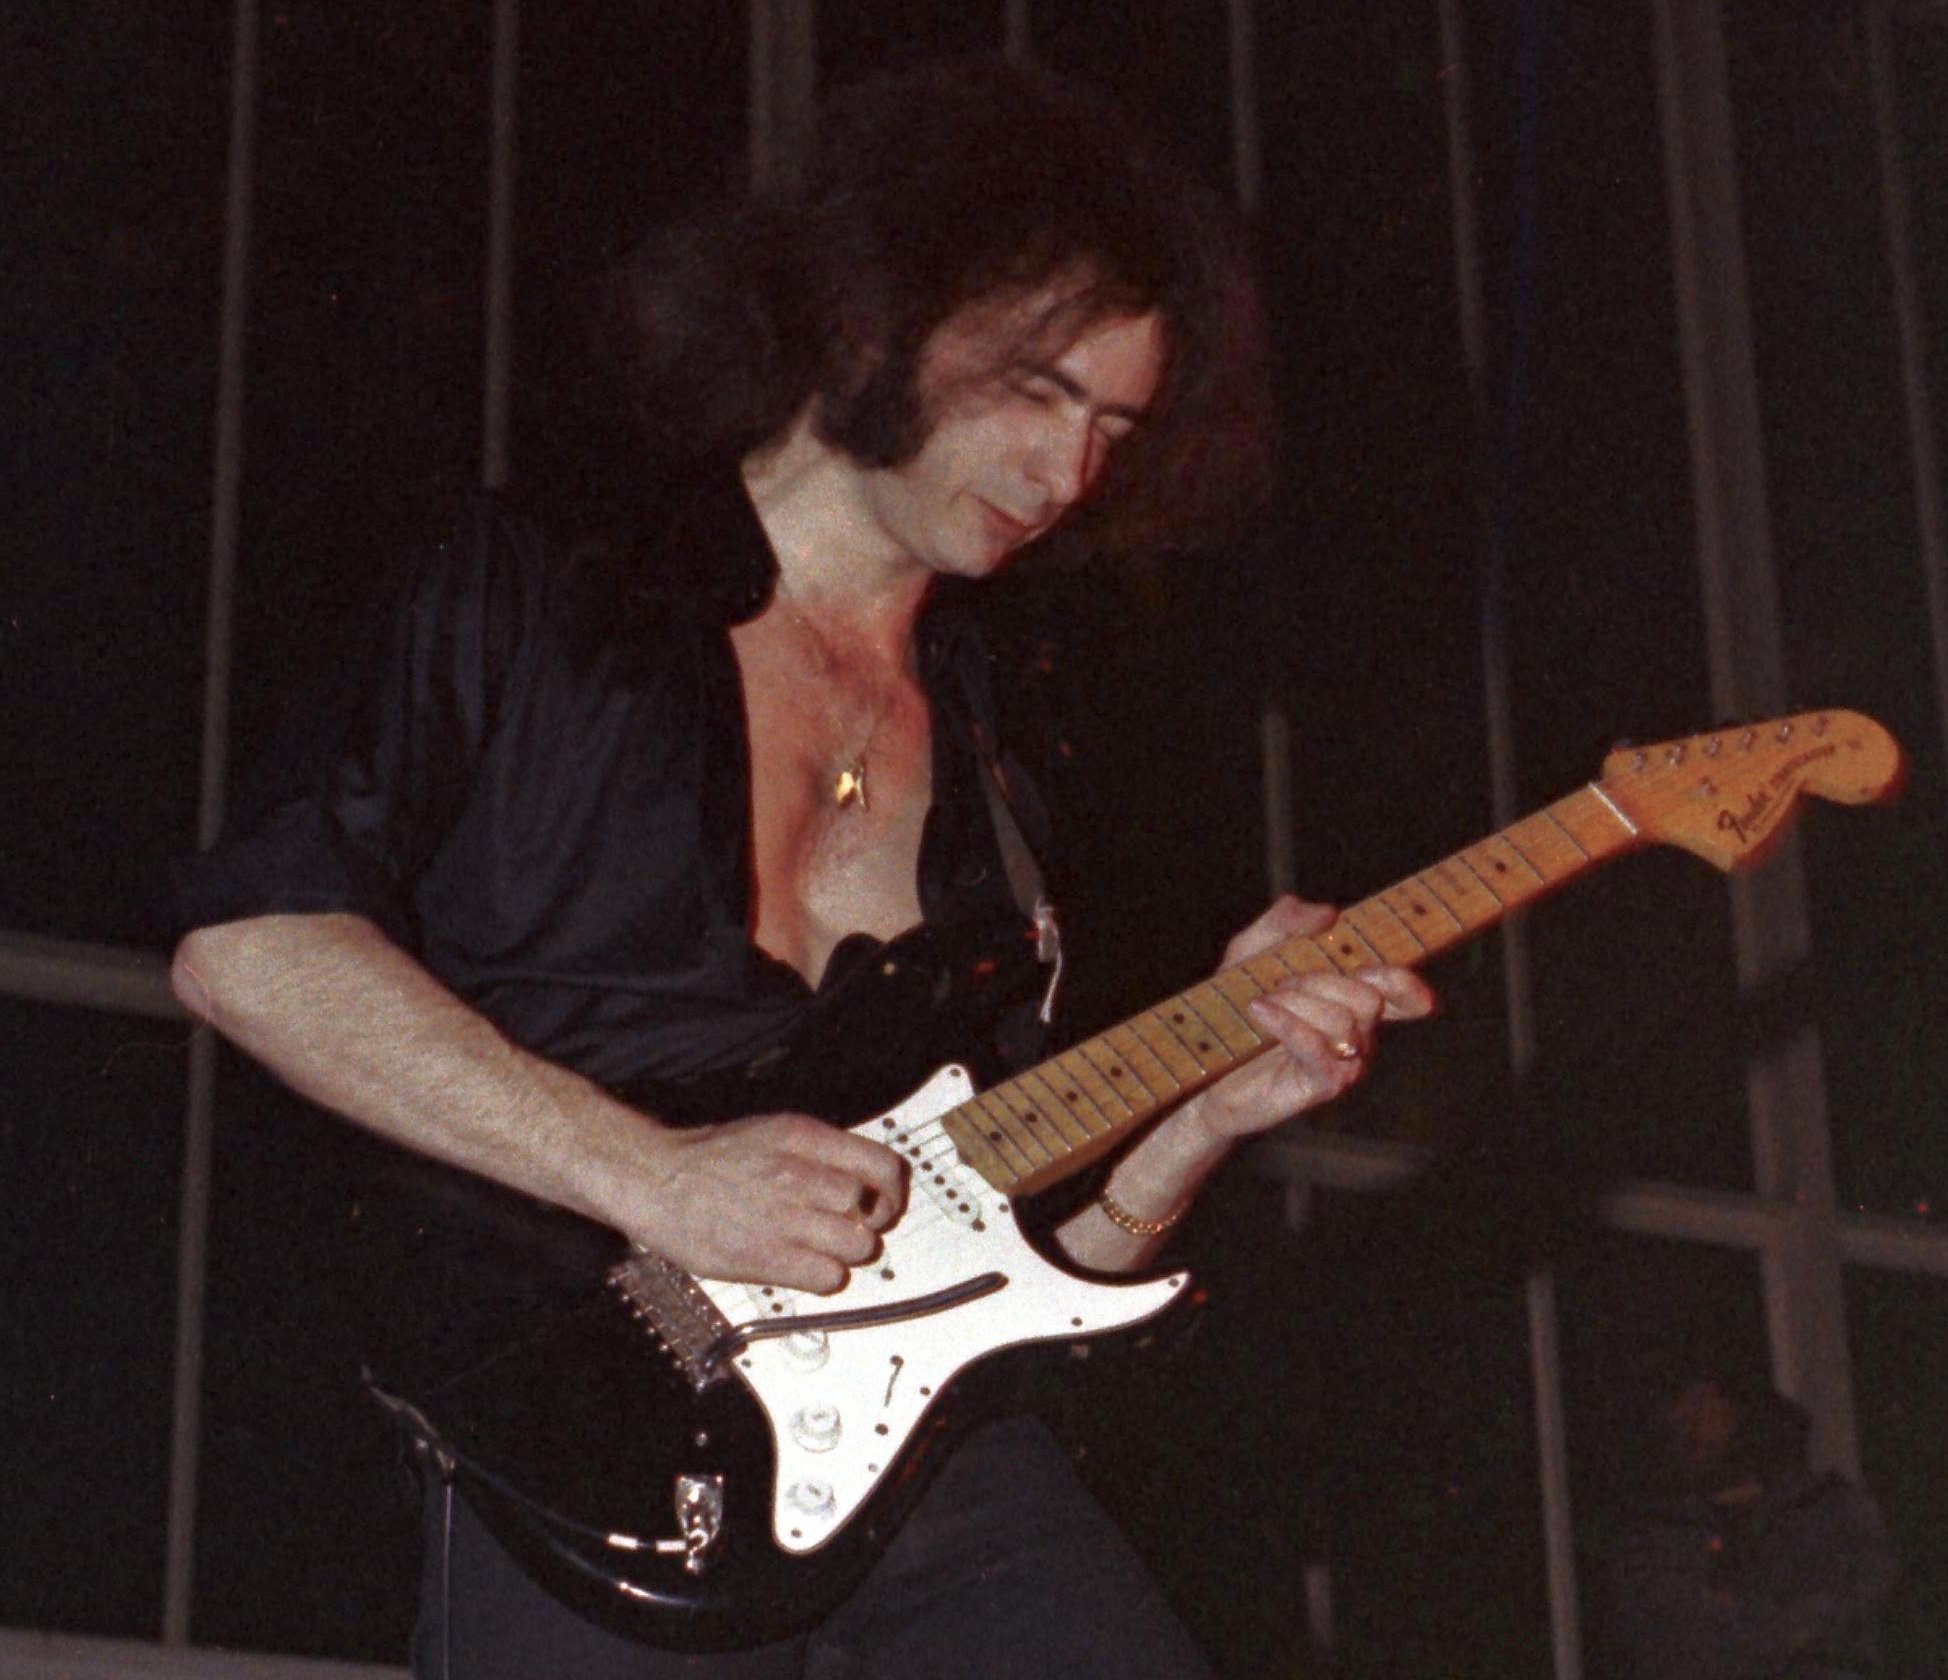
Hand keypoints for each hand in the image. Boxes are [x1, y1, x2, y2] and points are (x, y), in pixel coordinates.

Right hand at [620, 1113, 908, 1293]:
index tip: (884, 1203)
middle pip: (872, 1211)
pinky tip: (805, 1267)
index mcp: (804, 1139)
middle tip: (845, 1228)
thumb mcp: (773, 1131)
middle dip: (864, 1224)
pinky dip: (825, 1277)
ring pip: (857, 1247)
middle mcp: (800, 1176)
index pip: (882, 1166)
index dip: (891, 1191)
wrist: (656, 1180)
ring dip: (846, 1253)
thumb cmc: (708, 1158)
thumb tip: (859, 1176)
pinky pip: (828, 1277)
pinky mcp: (766, 1257)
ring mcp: (784, 1218)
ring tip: (822, 1249)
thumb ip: (819, 1151)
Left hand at [1188, 896, 1434, 1144]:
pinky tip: (1259, 1012)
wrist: (1199, 1062)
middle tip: (1279, 984)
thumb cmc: (1231, 1007)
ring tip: (1260, 1004)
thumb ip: (1285, 924)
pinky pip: (1319, 1048)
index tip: (1391, 973)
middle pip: (1368, 998)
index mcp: (1350, 1000)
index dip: (1406, 983)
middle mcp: (1356, 1033)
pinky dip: (1287, 1023)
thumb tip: (1328, 912)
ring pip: (1344, 1022)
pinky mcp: (1321, 1086)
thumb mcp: (1250, 952)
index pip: (1400, 992)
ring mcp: (1343, 1062)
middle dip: (1318, 981)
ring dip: (1297, 1004)